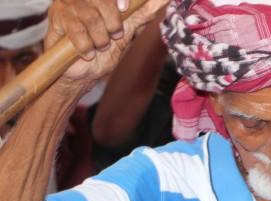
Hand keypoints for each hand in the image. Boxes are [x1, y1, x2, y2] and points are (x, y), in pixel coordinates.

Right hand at [46, 0, 168, 89]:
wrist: (82, 72)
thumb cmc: (103, 50)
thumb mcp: (126, 32)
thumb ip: (141, 14)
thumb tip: (161, 0)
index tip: (124, 8)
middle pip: (103, 0)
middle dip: (113, 23)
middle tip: (112, 37)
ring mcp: (68, 3)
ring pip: (91, 17)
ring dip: (100, 39)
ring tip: (99, 46)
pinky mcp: (56, 17)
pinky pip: (77, 30)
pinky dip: (86, 47)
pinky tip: (87, 53)